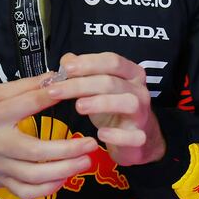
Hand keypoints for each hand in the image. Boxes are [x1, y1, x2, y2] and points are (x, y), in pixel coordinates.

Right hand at [0, 72, 99, 198]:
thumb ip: (19, 88)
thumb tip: (51, 78)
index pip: (25, 105)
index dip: (50, 96)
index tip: (72, 89)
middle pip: (36, 150)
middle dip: (67, 149)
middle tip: (91, 142)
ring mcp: (0, 168)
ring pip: (35, 176)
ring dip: (64, 171)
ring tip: (85, 161)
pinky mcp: (2, 183)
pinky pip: (28, 192)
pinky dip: (49, 189)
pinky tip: (64, 178)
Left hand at [44, 52, 165, 166]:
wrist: (135, 137)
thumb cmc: (113, 107)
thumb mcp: (97, 87)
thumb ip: (83, 73)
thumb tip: (66, 60)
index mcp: (131, 73)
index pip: (112, 61)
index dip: (88, 63)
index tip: (66, 68)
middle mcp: (139, 90)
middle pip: (111, 82)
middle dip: (81, 85)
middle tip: (56, 91)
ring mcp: (142, 113)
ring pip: (127, 103)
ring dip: (101, 103)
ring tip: (78, 107)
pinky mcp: (141, 137)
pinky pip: (133, 135)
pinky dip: (117, 135)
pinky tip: (100, 134)